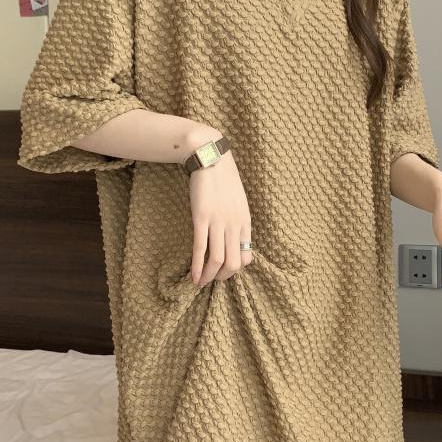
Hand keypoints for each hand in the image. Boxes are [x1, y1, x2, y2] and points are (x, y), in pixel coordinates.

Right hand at [189, 148, 253, 286]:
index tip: (224, 272)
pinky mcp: (201, 218)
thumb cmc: (224, 180)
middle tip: (212, 281)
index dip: (236, 270)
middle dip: (222, 277)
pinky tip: (194, 276)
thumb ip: (237, 221)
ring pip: (217, 259)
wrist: (211, 158)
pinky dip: (198, 266)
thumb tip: (232, 239)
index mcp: (246, 222)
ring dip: (209, 276)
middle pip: (233, 263)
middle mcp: (235, 224)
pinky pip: (201, 248)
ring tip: (201, 283)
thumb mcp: (239, 202)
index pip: (247, 256)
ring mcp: (218, 222)